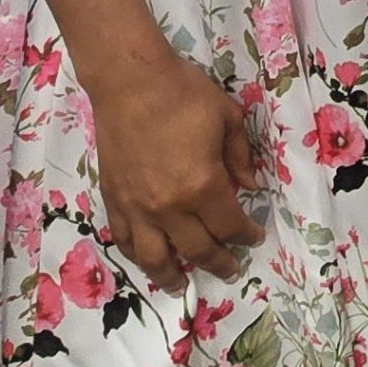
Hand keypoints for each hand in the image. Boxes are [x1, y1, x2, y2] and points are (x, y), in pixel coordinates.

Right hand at [90, 50, 264, 284]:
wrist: (129, 81)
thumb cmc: (183, 93)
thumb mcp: (227, 117)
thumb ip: (240, 156)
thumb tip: (250, 186)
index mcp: (203, 186)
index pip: (229, 225)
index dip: (245, 236)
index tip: (253, 238)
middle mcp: (169, 206)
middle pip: (197, 250)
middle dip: (219, 263)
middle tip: (230, 270)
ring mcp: (137, 207)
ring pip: (155, 258)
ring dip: (172, 276)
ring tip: (182, 285)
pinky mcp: (114, 199)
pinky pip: (125, 239)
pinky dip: (137, 255)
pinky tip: (146, 258)